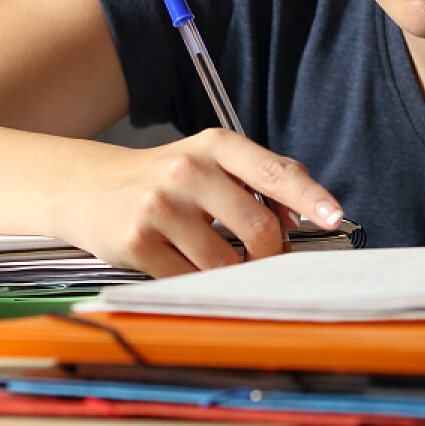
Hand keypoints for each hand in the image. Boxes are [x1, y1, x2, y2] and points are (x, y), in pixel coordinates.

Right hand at [76, 129, 344, 275]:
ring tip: (218, 259)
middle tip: (266, 259)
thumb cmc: (167, 179)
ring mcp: (160, 206)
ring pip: (226, 262)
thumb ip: (261, 180)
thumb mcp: (212, 162)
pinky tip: (185, 263)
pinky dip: (198, 280)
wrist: (90, 188)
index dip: (309, 196)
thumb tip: (300, 218)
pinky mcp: (137, 241)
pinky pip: (190, 278)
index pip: (275, 171)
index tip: (333, 215)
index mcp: (216, 145)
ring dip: (234, 272)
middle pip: (258, 228)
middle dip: (270, 254)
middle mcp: (187, 169)